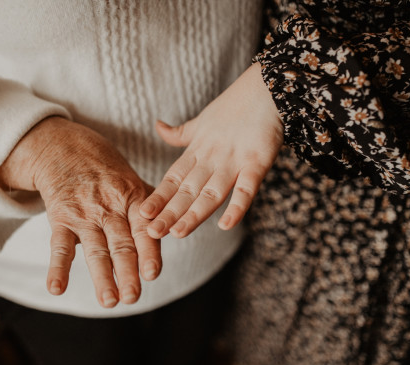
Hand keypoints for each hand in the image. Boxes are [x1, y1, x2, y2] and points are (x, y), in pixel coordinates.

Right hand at [0, 117, 161, 307]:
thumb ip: (153, 209)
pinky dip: (58, 268)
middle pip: (120, 244)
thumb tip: (173, 233)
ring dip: (101, 276)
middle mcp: (110, 208)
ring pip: (95, 249)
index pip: (143, 229)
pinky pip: (59, 245)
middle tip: (133, 297)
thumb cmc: (108, 172)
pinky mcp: (61, 218)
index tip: (152, 274)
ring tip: (109, 301)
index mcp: (133, 200)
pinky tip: (56, 288)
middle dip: (127, 271)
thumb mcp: (134, 182)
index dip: (149, 252)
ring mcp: (85, 214)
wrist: (66, 147)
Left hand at [139, 63, 282, 238]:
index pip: (173, 179)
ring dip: (194, 214)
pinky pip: (246, 188)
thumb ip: (180, 133)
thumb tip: (158, 126)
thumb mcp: (201, 122)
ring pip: (210, 193)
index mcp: (197, 151)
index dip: (159, 197)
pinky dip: (237, 206)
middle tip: (152, 232)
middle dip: (169, 213)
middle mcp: (211, 158)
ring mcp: (234, 160)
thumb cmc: (234, 106)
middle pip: (187, 190)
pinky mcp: (257, 161)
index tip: (143, 215)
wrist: (266, 87)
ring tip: (178, 232)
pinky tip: (226, 225)